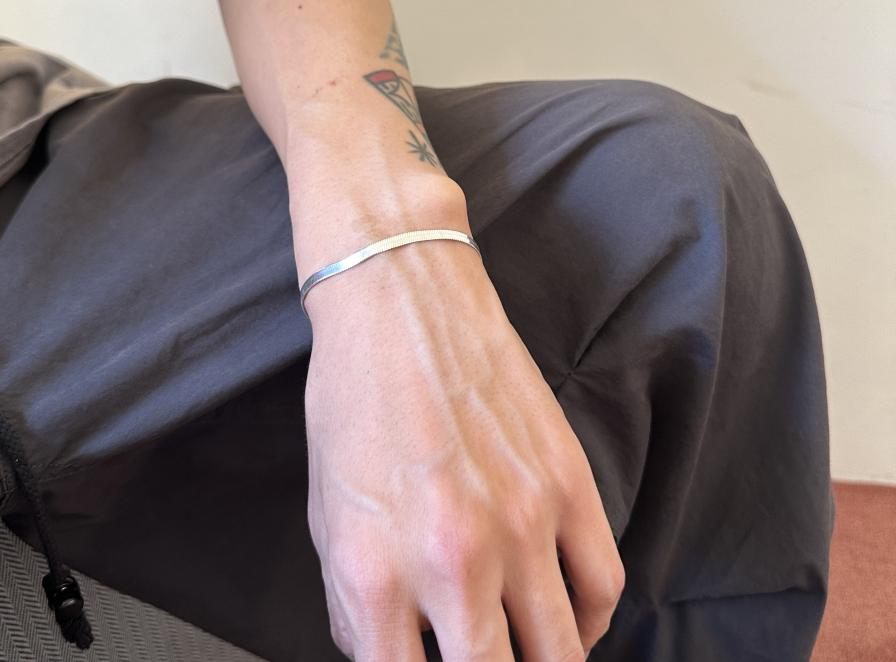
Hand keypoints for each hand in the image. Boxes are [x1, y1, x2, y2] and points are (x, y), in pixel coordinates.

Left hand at [304, 239, 623, 661]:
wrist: (400, 301)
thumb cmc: (352, 397)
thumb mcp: (324, 511)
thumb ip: (354, 603)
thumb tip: (391, 652)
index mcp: (376, 572)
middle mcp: (454, 560)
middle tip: (480, 660)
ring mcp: (522, 521)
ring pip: (562, 653)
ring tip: (525, 652)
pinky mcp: (568, 481)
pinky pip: (604, 586)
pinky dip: (589, 620)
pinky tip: (566, 617)